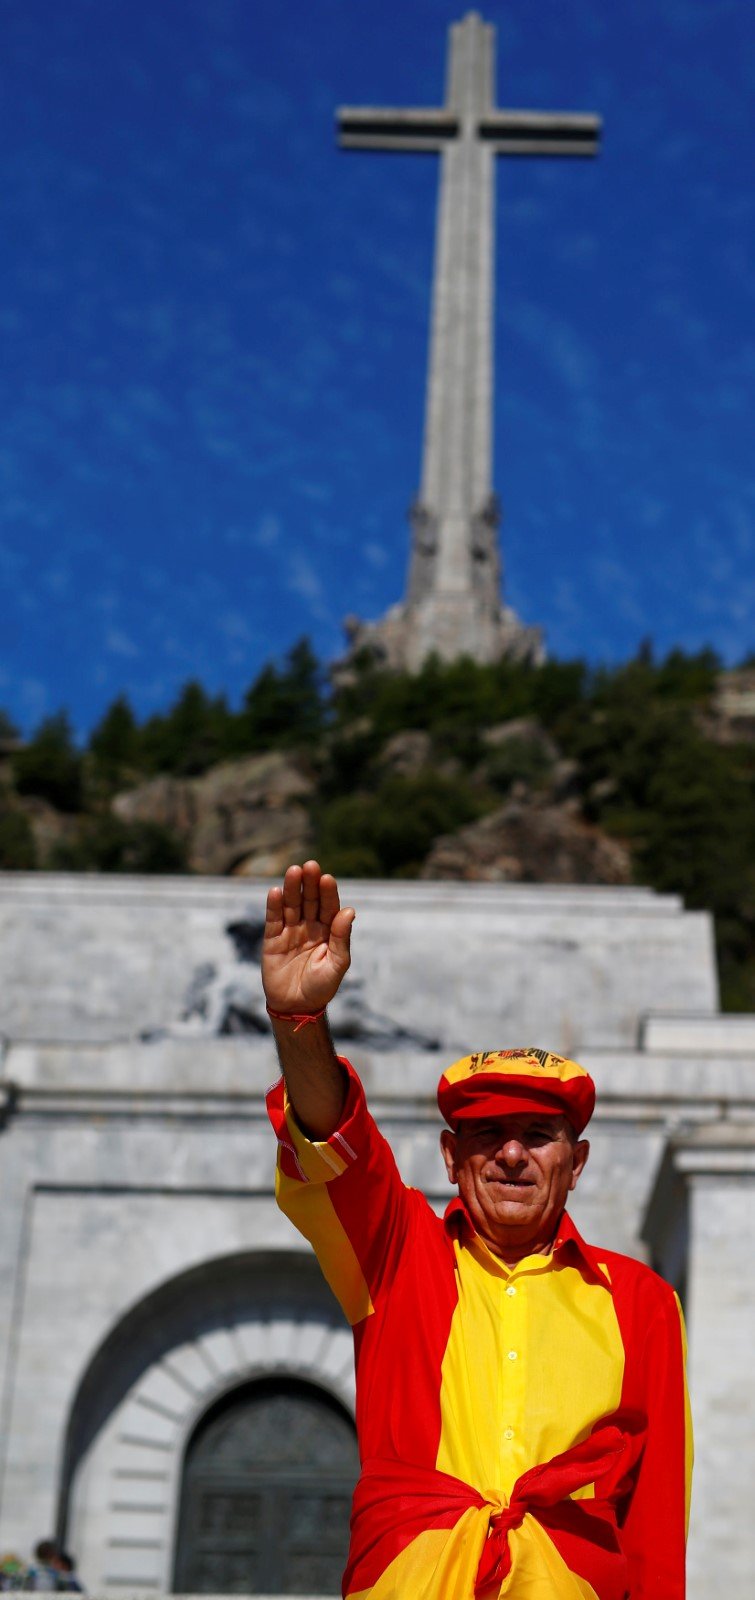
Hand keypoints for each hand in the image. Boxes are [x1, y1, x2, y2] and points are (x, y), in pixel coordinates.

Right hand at [262, 860, 354, 1015]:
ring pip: (291, 905)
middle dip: (310, 884)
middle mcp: (310, 927)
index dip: (328, 893)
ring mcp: (291, 931)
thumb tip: (349, 910)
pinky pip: (273, 920)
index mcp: (328, 931)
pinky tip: (276, 891)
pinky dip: (274, 906)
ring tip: (294, 871)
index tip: (327, 878)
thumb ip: (342, 938)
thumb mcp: (337, 965)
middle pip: (309, 900)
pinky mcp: (273, 940)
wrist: (297, 1008)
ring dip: (292, 888)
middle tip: (310, 866)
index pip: (329, 907)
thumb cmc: (321, 987)